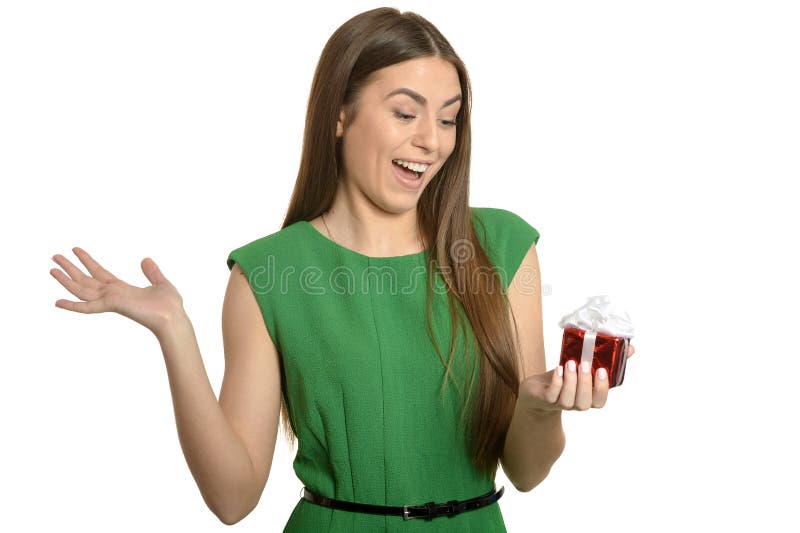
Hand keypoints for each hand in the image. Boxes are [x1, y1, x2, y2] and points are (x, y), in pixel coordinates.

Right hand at [50, 247, 184, 336]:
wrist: (174, 318)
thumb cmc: (170, 306)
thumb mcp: (161, 283)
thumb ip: (152, 272)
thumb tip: (145, 259)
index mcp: (122, 289)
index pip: (99, 273)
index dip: (87, 261)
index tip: (75, 249)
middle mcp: (113, 294)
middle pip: (85, 279)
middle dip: (70, 268)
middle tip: (54, 256)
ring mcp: (110, 300)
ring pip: (82, 290)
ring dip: (66, 280)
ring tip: (51, 268)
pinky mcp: (112, 305)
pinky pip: (88, 306)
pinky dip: (72, 305)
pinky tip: (57, 301)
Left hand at [518, 344, 635, 412]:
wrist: (537, 390)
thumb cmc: (565, 377)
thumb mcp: (584, 367)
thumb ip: (606, 359)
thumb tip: (630, 348)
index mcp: (588, 397)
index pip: (600, 401)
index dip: (602, 389)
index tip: (602, 371)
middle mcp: (575, 403)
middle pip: (585, 403)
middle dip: (586, 383)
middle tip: (585, 364)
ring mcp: (559, 403)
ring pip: (568, 400)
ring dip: (570, 381)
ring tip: (570, 362)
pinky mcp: (544, 399)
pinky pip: (552, 396)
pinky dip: (556, 382)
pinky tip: (558, 369)